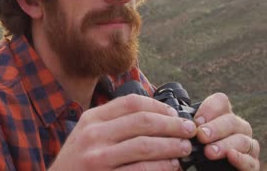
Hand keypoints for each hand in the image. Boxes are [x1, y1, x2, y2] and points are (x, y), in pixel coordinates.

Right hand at [49, 94, 196, 170]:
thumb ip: (113, 124)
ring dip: (172, 146)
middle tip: (189, 130)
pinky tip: (171, 166)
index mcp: (92, 118)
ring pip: (145, 145)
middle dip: (172, 125)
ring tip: (185, 148)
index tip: (175, 114)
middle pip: (142, 121)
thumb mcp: (87, 135)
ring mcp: (98, 157)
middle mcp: (93, 134)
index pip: (131, 103)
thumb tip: (155, 118)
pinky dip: (161, 167)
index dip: (159, 107)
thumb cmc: (77, 162)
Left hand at [194, 93, 259, 170]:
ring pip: (242, 140)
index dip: (209, 109)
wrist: (205, 169)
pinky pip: (250, 161)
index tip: (196, 121)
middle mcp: (238, 128)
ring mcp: (247, 146)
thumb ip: (189, 127)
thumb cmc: (197, 151)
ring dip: (225, 145)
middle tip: (201, 136)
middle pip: (231, 121)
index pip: (220, 101)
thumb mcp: (190, 136)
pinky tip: (231, 155)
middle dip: (215, 128)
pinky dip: (241, 158)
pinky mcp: (251, 164)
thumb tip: (179, 121)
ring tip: (209, 152)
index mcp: (222, 116)